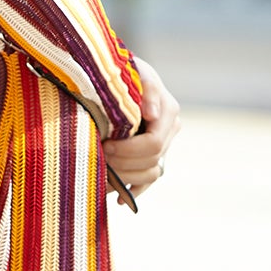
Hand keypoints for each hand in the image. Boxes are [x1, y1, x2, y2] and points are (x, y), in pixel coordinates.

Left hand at [101, 57, 180, 201]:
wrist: (115, 74)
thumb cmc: (121, 70)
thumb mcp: (133, 71)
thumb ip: (147, 89)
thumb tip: (152, 115)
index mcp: (168, 111)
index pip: (154, 143)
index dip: (129, 150)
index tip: (107, 145)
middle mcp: (170, 130)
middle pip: (151, 161)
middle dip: (124, 163)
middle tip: (101, 157)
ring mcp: (163, 145)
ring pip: (152, 174)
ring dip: (126, 178)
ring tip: (104, 174)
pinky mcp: (153, 156)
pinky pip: (149, 181)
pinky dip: (134, 191)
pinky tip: (118, 200)